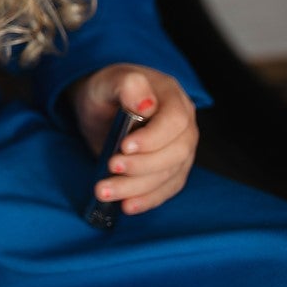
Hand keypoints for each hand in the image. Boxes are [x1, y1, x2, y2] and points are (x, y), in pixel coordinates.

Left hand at [70, 64, 197, 216]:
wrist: (102, 107)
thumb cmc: (107, 91)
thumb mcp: (109, 80)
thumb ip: (127, 85)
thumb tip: (145, 104)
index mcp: (173, 98)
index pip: (176, 122)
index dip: (153, 138)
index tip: (124, 146)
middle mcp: (184, 126)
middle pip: (176, 153)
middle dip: (142, 166)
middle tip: (111, 167)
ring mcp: (180, 150)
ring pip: (169, 176)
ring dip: (137, 188)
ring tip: (104, 191)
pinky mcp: (171, 171)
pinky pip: (166, 189)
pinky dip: (146, 200)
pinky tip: (126, 205)